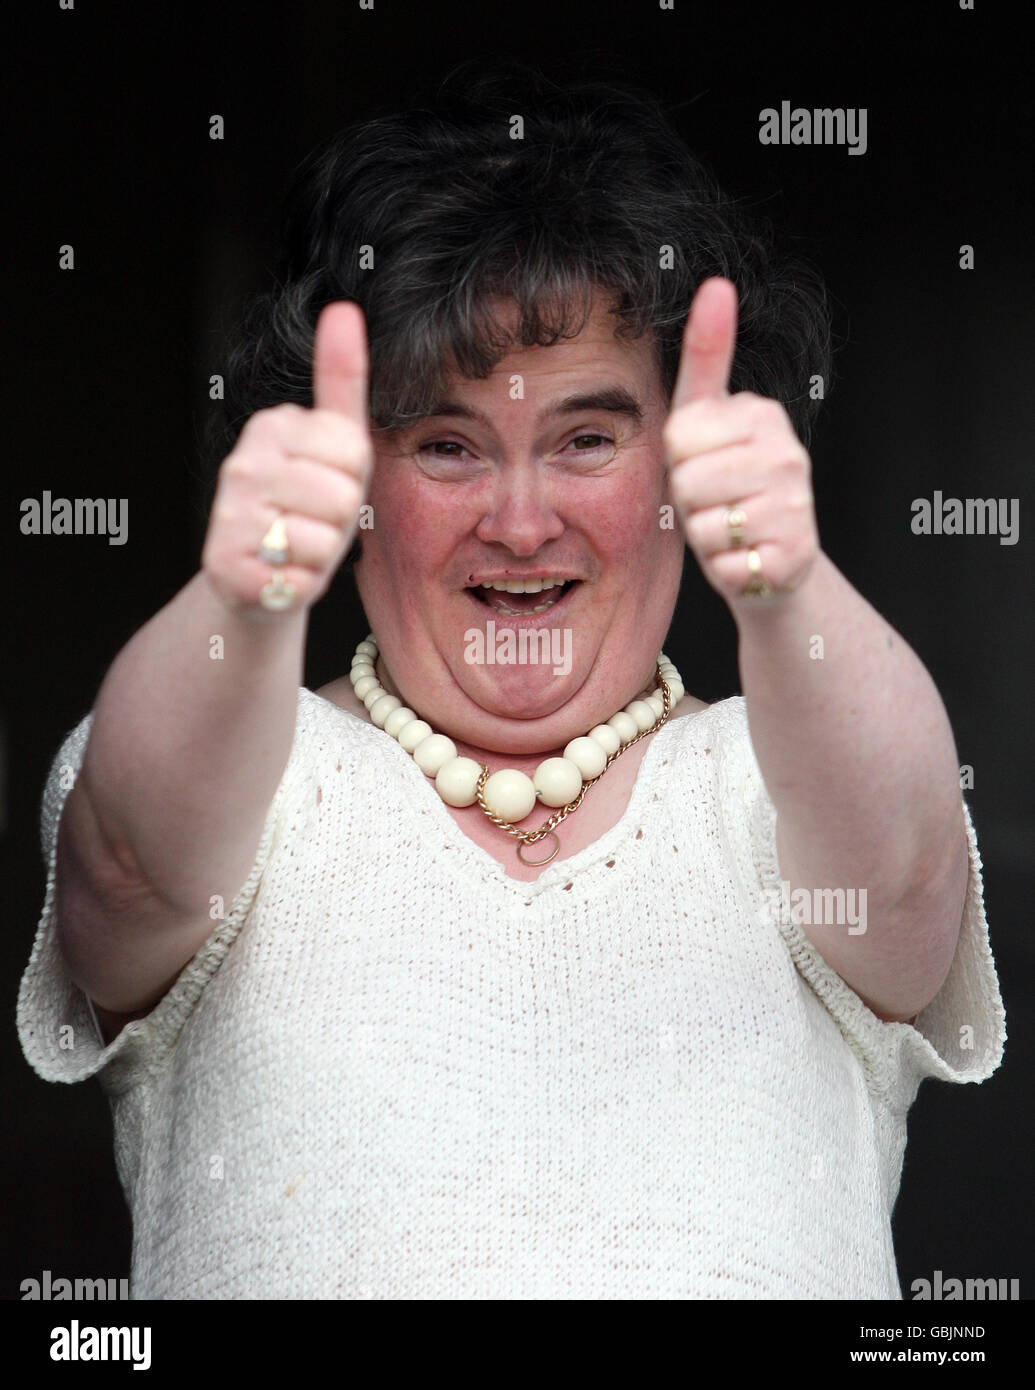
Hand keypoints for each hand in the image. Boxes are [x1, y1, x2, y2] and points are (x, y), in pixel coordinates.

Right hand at [201, 301, 373, 614]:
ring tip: (294, 548)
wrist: (257, 577)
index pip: (353, 452)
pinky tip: (279, 575)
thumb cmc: (306, 506)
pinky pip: (301, 578)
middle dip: (339, 521)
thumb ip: (341, 380)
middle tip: (310, 522)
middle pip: (342, 496)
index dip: (353, 480)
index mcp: (272, 426)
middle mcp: (243, 463)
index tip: (325, 484)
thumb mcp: (334, 444)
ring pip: (323, 539)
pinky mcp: (226, 564)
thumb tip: (344, 309)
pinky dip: (301, 586)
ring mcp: (230, 514)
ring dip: (320, 555)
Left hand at [662, 277, 818, 612]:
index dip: (680, 461)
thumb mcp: (708, 422)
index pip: (679, 437)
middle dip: (690, 502)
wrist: (775, 563)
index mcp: (762, 415)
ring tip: (733, 530)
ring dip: (707, 537)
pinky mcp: (793, 553)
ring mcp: (794, 505)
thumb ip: (706, 357)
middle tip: (718, 505)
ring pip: (704, 524)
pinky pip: (723, 563)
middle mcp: (787, 454)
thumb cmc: (728, 489)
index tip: (706, 462)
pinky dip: (725, 569)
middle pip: (688, 481)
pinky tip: (747, 559)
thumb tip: (716, 283)